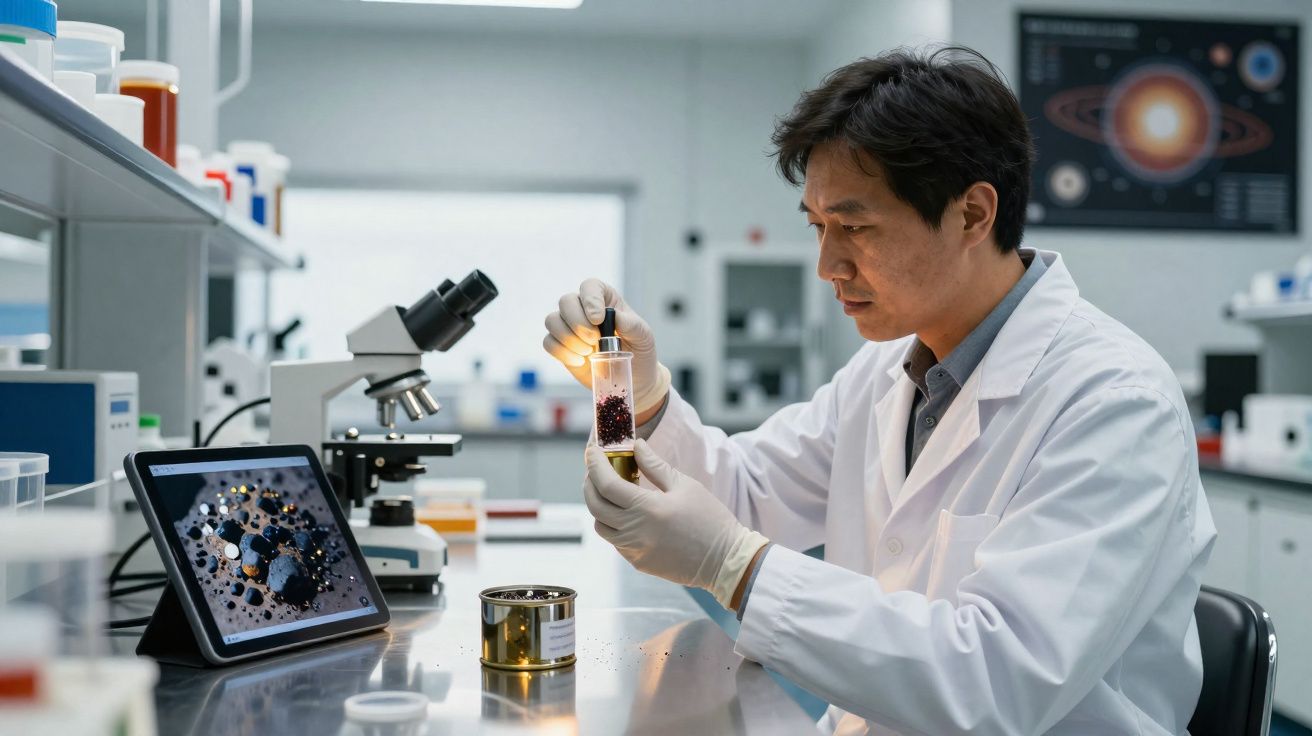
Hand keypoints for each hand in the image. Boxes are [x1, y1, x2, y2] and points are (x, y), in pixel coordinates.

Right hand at [544, 279, 669, 414]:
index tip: (598, 319)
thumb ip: (632, 325)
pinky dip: (562, 353)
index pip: (590, 287)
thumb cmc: (639, 350)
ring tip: (588, 352)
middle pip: (566, 301)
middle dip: (577, 322)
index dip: (590, 300)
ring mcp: (570, 327)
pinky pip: (549, 342)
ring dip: (568, 338)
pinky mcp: (562, 346)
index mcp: (605, 299)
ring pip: (552, 320)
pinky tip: (580, 361)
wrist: (633, 377)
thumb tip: (617, 317)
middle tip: (594, 340)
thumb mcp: (643, 336)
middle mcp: (583, 308)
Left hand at [584, 440, 767, 606]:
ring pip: (601, 526)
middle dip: (589, 483)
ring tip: (611, 492)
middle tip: (595, 469)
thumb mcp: (684, 486)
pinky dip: (615, 525)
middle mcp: (635, 532)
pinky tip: (629, 514)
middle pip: (595, 505)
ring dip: (599, 506)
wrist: (726, 560)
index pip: (606, 483)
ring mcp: (634, 550)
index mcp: (647, 509)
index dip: (595, 464)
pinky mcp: (638, 563)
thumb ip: (655, 465)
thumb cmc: (710, 519)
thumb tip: (635, 446)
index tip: (591, 451)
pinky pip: (616, 541)